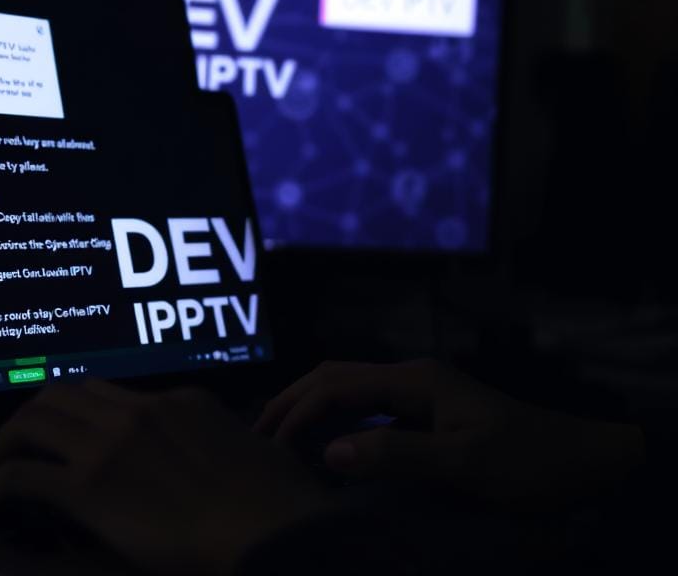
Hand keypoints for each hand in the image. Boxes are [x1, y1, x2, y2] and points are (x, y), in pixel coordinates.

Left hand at [0, 380, 333, 575]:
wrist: (271, 533)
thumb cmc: (276, 503)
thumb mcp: (252, 450)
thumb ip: (220, 439)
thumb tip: (216, 449)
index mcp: (177, 403)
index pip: (109, 393)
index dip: (78, 410)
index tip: (67, 429)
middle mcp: (136, 413)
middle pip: (63, 395)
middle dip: (33, 415)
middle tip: (20, 440)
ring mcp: (109, 446)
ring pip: (34, 421)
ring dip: (6, 441)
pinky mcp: (88, 489)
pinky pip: (21, 475)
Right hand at [255, 359, 643, 502]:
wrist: (581, 462)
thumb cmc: (525, 462)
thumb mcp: (463, 464)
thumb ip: (395, 455)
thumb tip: (328, 451)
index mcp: (414, 379)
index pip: (337, 384)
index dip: (298, 410)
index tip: (269, 444)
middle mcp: (410, 377)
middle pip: (335, 376)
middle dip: (293, 400)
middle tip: (258, 435)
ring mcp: (418, 393)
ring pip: (348, 390)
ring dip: (311, 409)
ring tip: (279, 437)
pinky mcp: (425, 413)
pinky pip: (367, 409)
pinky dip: (336, 422)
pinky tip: (326, 444)